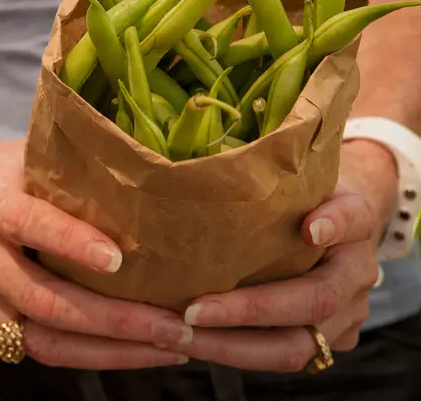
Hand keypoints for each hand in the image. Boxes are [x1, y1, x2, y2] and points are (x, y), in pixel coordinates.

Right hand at [0, 137, 192, 369]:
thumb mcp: (21, 157)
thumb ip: (68, 171)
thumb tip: (140, 182)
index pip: (31, 225)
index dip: (73, 244)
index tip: (119, 260)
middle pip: (46, 301)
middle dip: (116, 322)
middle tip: (175, 328)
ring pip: (40, 341)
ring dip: (108, 350)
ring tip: (167, 348)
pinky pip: (25, 350)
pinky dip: (79, 353)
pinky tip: (124, 349)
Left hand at [158, 140, 397, 372]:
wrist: (332, 224)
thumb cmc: (302, 196)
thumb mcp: (299, 176)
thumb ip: (288, 180)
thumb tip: (276, 203)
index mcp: (356, 226)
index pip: (351, 222)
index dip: (334, 226)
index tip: (308, 229)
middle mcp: (356, 278)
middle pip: (312, 305)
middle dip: (246, 313)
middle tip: (190, 312)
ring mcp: (342, 318)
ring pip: (290, 349)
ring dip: (227, 347)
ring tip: (176, 335)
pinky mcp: (321, 342)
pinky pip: (274, 357)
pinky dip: (227, 352)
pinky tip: (187, 342)